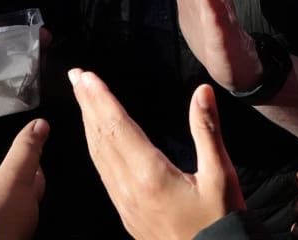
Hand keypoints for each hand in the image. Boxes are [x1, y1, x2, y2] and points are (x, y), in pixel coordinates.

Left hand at [70, 67, 244, 239]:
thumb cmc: (217, 221)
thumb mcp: (221, 175)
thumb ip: (207, 130)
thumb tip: (201, 92)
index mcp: (150, 174)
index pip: (117, 127)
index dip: (101, 99)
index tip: (87, 77)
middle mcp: (129, 187)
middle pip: (101, 137)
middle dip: (87, 104)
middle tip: (76, 76)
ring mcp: (124, 202)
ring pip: (97, 155)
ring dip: (88, 123)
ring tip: (82, 98)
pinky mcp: (125, 211)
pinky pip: (103, 171)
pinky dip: (95, 146)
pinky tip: (96, 138)